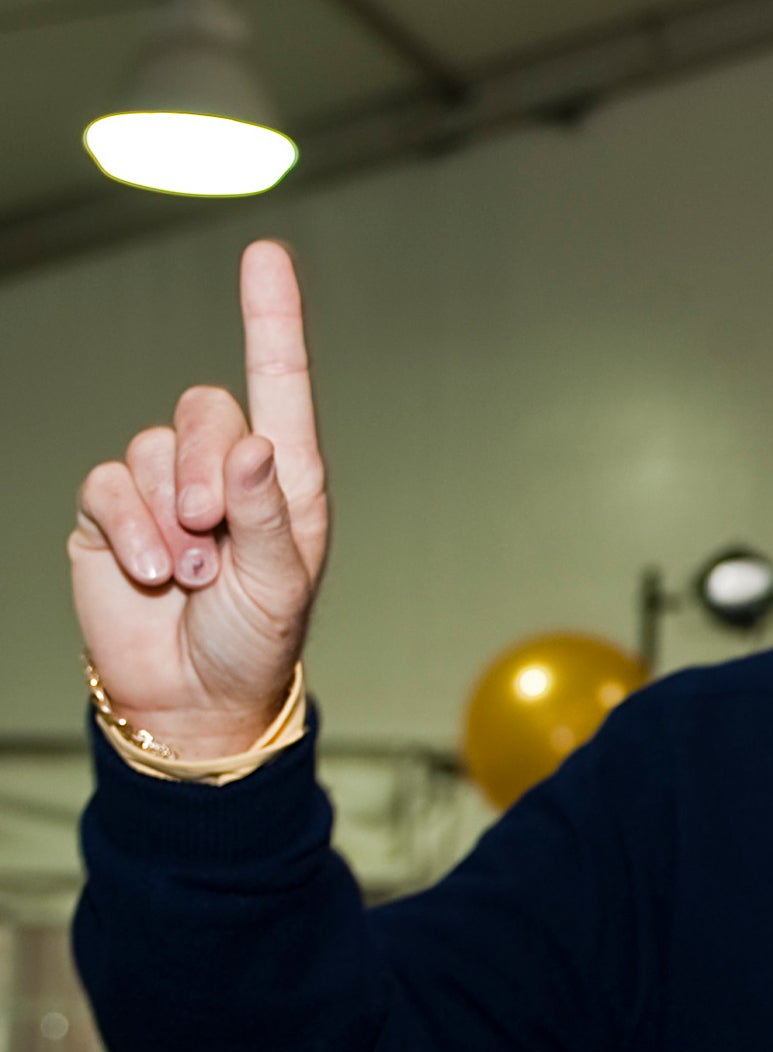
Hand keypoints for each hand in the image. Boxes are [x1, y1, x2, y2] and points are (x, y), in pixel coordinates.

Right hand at [69, 241, 327, 757]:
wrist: (192, 697)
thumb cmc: (254, 642)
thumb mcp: (278, 586)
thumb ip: (268, 516)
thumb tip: (256, 445)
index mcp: (286, 479)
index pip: (280, 383)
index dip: (272, 317)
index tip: (266, 255)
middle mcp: (227, 471)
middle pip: (205, 408)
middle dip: (208, 468)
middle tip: (213, 532)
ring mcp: (165, 489)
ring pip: (152, 446)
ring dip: (170, 515)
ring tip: (189, 573)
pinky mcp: (113, 512)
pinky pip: (107, 483)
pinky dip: (130, 529)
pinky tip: (150, 574)